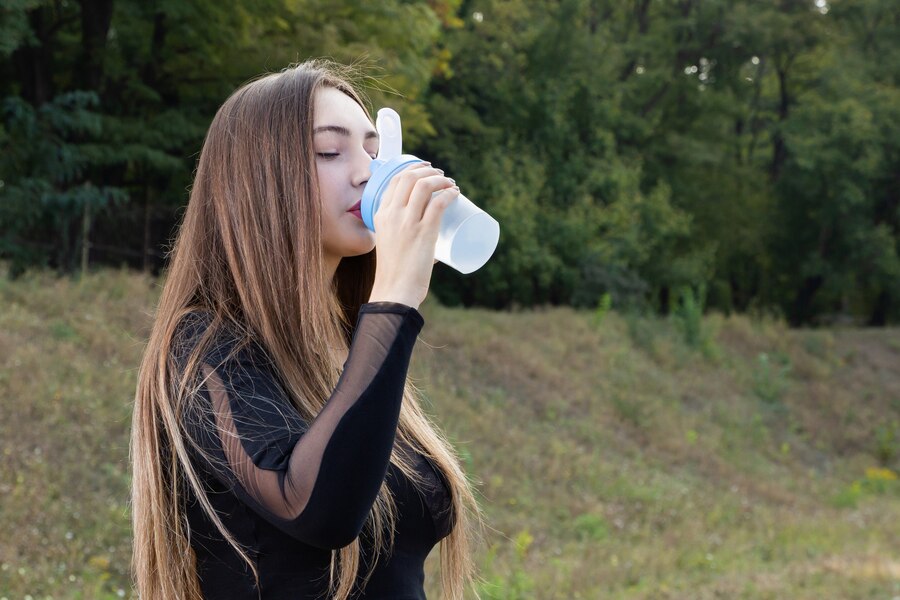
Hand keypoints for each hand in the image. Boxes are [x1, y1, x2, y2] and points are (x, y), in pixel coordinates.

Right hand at [367, 163, 458, 308]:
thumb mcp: (388, 245)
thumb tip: (429, 243)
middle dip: (427, 170)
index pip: (394, 181)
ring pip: (425, 186)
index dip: (411, 170)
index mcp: (380, 215)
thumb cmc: (394, 273)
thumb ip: (403, 238)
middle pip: (409, 177)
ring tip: (450, 183)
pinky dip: (449, 193)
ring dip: (440, 179)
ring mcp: (408, 222)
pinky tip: (455, 193)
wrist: (394, 291)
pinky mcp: (425, 232)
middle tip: (440, 175)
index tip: (424, 170)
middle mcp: (392, 214)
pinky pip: (438, 203)